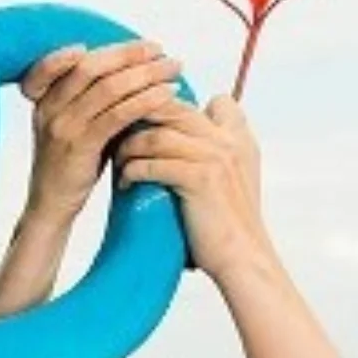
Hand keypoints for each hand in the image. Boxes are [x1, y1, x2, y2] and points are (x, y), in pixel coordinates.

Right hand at [17, 40, 182, 226]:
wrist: (53, 206)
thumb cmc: (72, 163)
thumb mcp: (73, 125)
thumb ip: (91, 99)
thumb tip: (132, 70)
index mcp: (43, 101)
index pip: (51, 64)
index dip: (82, 51)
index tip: (104, 48)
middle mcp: (49, 109)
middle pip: (90, 67)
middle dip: (129, 54)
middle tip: (159, 50)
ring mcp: (63, 127)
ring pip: (109, 87)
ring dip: (146, 73)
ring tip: (173, 68)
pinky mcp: (81, 146)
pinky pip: (119, 114)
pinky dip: (147, 99)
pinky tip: (168, 93)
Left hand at [114, 95, 274, 286]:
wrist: (240, 257)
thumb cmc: (224, 224)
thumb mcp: (228, 180)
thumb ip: (214, 155)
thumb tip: (178, 141)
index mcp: (238, 137)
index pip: (212, 100)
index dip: (178, 103)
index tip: (150, 119)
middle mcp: (228, 140)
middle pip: (174, 108)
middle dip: (139, 118)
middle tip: (116, 134)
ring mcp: (215, 156)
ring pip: (156, 135)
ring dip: (128, 148)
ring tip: (117, 163)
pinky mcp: (199, 178)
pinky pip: (152, 164)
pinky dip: (131, 172)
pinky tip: (124, 184)